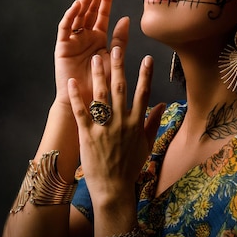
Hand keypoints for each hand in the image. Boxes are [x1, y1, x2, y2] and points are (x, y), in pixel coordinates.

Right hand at [54, 0, 128, 107]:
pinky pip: (65, 28)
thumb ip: (119, 40)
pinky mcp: (62, 47)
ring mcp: (72, 40)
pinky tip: (78, 5)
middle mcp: (84, 36)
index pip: (102, 13)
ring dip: (84, 0)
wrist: (89, 103)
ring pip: (78, 15)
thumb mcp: (114, 58)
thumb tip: (126, 19)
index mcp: (98, 37)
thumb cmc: (102, 84)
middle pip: (89, 10)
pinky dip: (70, 16)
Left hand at [68, 43, 164, 214]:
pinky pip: (81, 112)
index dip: (145, 75)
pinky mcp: (87, 134)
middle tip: (116, 48)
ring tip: (95, 58)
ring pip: (100, 96)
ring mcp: (104, 127)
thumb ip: (154, 122)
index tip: (147, 58)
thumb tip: (163, 104)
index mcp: (136, 122)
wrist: (113, 188)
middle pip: (120, 89)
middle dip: (118, 67)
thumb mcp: (146, 144)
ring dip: (98, 75)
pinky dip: (76, 96)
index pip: (143, 93)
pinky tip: (72, 82)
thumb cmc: (130, 166)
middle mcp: (121, 122)